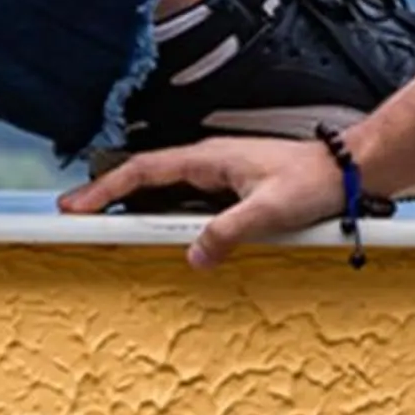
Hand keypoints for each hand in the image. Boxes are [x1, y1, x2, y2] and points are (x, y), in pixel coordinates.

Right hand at [58, 136, 346, 268]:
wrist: (342, 171)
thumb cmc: (311, 182)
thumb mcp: (269, 211)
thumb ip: (229, 232)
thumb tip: (193, 256)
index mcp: (208, 159)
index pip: (143, 171)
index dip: (106, 188)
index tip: (77, 205)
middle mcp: (206, 161)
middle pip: (142, 176)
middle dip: (104, 194)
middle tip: (72, 214)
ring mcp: (215, 173)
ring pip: (159, 186)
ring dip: (128, 201)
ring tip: (100, 220)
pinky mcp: (227, 186)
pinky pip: (180, 196)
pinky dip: (155, 207)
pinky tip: (151, 223)